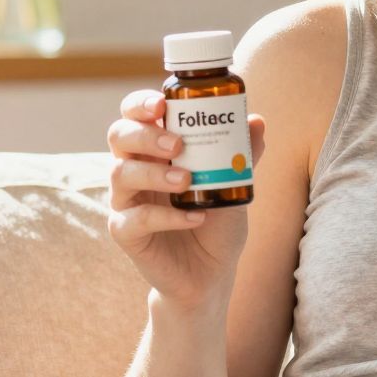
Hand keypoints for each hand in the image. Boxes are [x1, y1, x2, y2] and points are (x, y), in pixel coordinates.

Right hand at [104, 89, 265, 308]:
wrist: (211, 273)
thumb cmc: (216, 221)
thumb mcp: (234, 185)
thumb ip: (242, 155)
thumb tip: (257, 121)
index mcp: (154, 150)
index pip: (134, 115)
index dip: (140, 104)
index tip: (162, 104)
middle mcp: (134, 170)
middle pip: (119, 136)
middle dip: (145, 134)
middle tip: (177, 144)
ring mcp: (126, 201)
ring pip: (120, 174)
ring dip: (155, 174)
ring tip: (187, 182)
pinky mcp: (125, 233)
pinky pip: (134, 219)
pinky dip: (166, 217)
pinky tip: (195, 218)